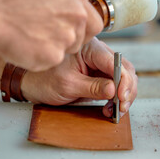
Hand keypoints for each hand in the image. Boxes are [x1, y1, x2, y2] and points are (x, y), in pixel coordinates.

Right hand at [0, 0, 102, 70]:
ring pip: (66, 52)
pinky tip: (27, 46)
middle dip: (67, 41)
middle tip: (45, 35)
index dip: (83, 29)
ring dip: (53, 49)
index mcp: (75, 0)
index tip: (73, 32)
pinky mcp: (54, 56)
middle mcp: (75, 18)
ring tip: (32, 38)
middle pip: (80, 39)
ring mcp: (66, 38)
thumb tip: (77, 1)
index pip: (95, 22)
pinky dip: (41, 58)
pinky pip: (52, 62)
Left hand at [21, 37, 137, 116]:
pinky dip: (117, 97)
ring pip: (123, 77)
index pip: (114, 61)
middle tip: (122, 107)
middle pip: (124, 68)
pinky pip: (115, 84)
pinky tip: (110, 108)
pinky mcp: (98, 75)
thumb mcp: (67, 85)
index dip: (122, 79)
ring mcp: (99, 64)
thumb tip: (114, 90)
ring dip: (124, 95)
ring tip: (115, 110)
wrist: (32, 83)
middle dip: (127, 89)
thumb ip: (92, 87)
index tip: (121, 97)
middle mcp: (97, 53)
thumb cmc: (44, 80)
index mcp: (89, 48)